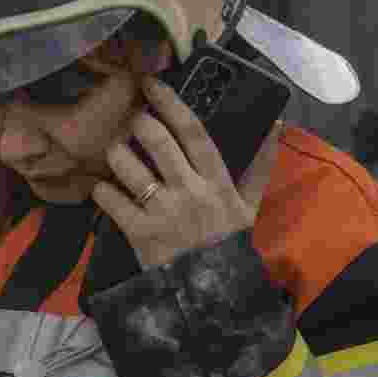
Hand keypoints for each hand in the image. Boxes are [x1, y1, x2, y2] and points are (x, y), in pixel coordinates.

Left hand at [91, 76, 281, 267]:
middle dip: (137, 123)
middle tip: (132, 122)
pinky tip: (106, 189)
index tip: (151, 84)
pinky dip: (101, 189)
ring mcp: (161, 211)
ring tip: (118, 153)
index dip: (170, 103)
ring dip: (116, 152)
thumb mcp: (249, 206)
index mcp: (216, 181)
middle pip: (155, 139)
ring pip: (126, 164)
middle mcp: (188, 190)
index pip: (193, 131)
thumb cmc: (227, 244)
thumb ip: (259, 165)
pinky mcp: (138, 232)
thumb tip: (276, 123)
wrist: (211, 292)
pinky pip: (109, 198)